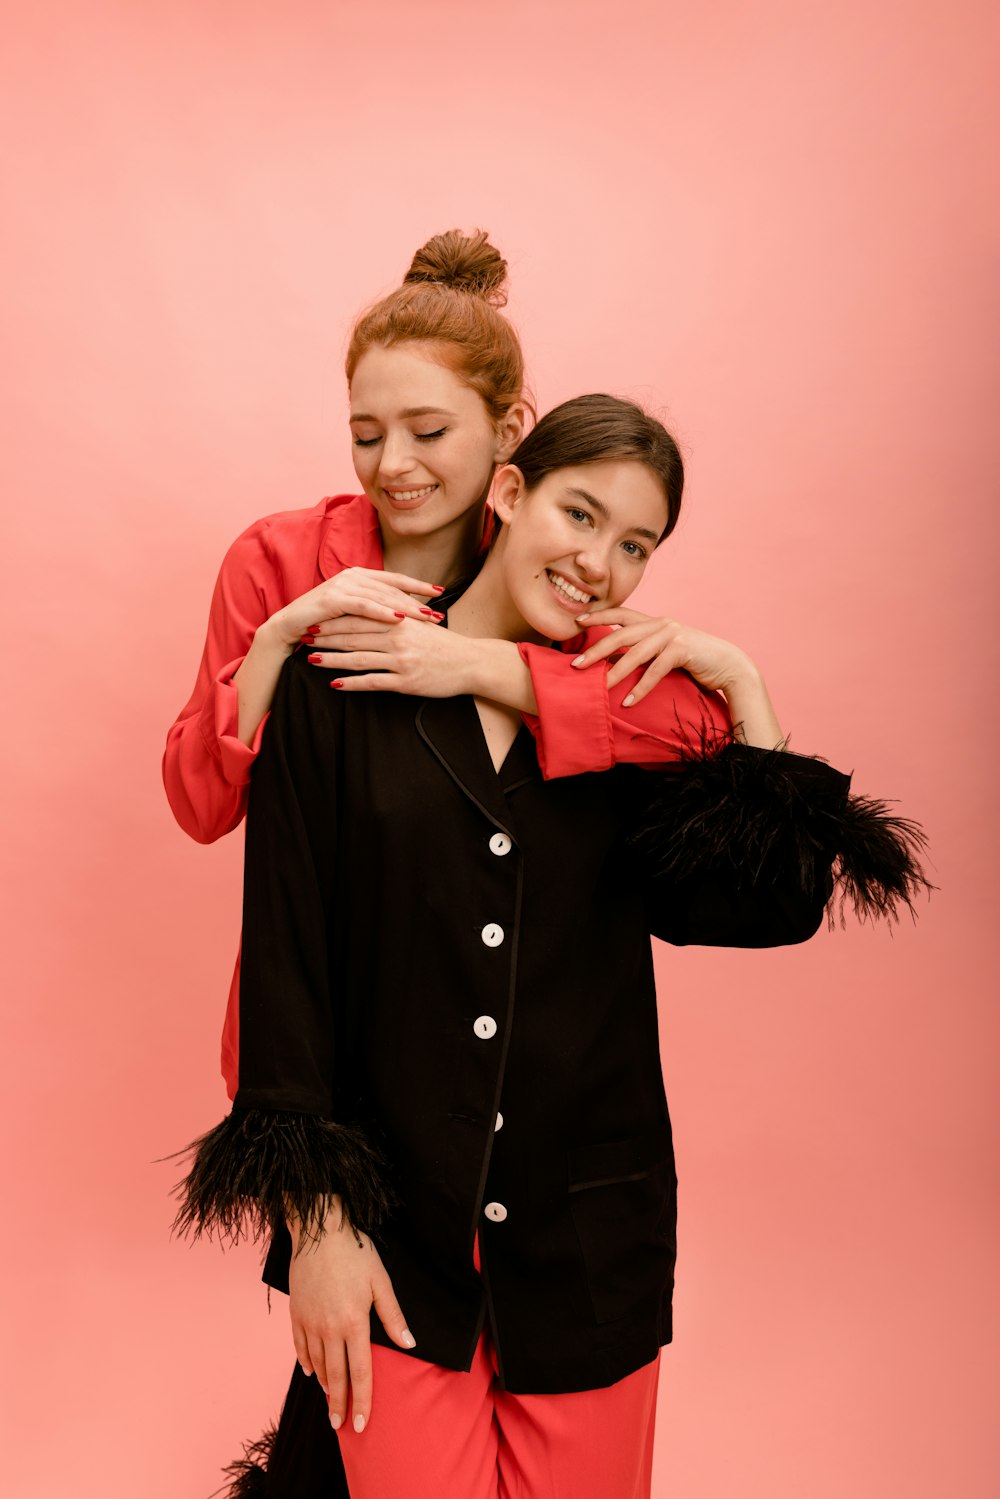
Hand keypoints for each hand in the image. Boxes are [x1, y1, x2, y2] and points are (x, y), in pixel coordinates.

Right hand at [268, 569, 443, 651]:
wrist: (289, 627)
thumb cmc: (322, 623)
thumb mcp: (352, 613)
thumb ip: (373, 606)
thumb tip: (402, 612)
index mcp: (360, 576)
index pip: (395, 579)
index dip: (418, 585)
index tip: (440, 592)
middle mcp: (353, 575)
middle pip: (392, 588)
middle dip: (418, 600)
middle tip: (438, 612)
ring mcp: (343, 584)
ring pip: (382, 595)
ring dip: (406, 607)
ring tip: (426, 617)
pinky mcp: (333, 598)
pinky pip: (364, 605)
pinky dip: (383, 611)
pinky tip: (399, 619)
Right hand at [289, 1205, 414, 1433]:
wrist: (319, 1230)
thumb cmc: (355, 1252)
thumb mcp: (381, 1282)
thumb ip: (393, 1316)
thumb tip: (409, 1344)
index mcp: (354, 1323)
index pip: (360, 1372)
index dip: (362, 1400)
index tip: (361, 1423)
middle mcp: (330, 1328)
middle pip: (336, 1376)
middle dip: (340, 1404)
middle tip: (341, 1425)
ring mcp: (310, 1322)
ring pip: (317, 1364)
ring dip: (325, 1385)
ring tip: (331, 1401)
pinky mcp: (297, 1313)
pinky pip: (300, 1347)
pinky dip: (307, 1363)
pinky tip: (312, 1373)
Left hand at [306, 614, 479, 697]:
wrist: (471, 663)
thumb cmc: (443, 644)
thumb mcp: (420, 623)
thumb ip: (395, 616)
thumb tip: (369, 612)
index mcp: (400, 620)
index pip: (359, 616)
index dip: (335, 618)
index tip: (315, 619)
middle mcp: (398, 637)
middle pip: (353, 635)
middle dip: (326, 636)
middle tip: (303, 636)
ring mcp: (401, 660)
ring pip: (358, 658)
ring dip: (332, 659)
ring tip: (311, 659)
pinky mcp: (406, 681)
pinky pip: (372, 682)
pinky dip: (351, 683)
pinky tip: (335, 685)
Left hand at [572, 607, 759, 705]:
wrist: (728, 665)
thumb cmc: (694, 661)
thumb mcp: (664, 651)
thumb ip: (643, 651)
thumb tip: (613, 662)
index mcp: (654, 622)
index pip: (621, 614)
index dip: (599, 615)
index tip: (578, 620)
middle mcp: (661, 624)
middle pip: (621, 635)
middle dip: (596, 649)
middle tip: (576, 664)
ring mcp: (672, 635)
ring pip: (636, 653)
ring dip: (616, 672)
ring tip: (600, 687)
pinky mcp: (683, 650)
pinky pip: (655, 670)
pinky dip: (641, 687)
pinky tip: (628, 701)